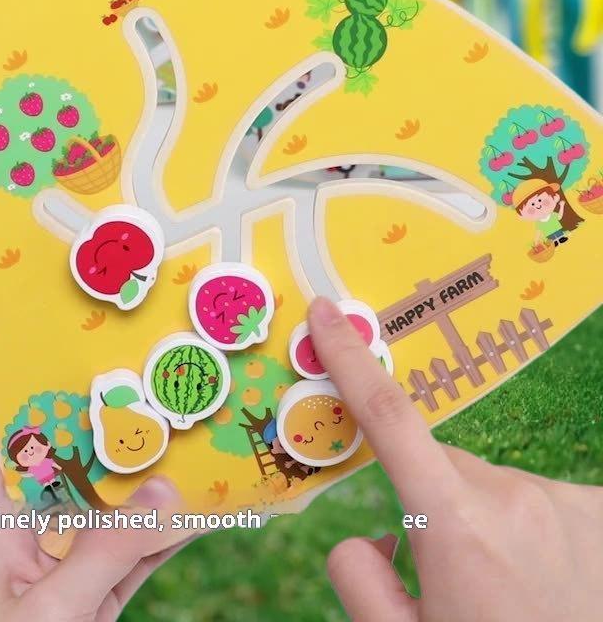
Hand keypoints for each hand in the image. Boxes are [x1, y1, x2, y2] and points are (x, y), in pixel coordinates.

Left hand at [0, 405, 190, 621]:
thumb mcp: (49, 615)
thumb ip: (105, 552)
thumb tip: (167, 489)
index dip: (12, 392)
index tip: (65, 358)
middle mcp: (21, 534)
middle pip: (59, 463)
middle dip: (103, 430)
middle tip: (150, 389)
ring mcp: (59, 565)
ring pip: (103, 506)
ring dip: (144, 481)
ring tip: (187, 437)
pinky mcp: (90, 597)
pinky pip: (131, 553)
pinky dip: (163, 535)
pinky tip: (201, 509)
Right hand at [308, 297, 602, 621]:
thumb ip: (359, 580)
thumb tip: (365, 536)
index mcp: (455, 525)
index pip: (388, 417)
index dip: (350, 359)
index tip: (328, 314)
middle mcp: (514, 496)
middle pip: (442, 465)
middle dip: (429, 497)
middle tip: (446, 569)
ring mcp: (566, 500)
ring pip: (493, 484)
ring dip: (484, 517)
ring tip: (505, 588)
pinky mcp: (602, 508)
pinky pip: (540, 497)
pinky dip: (529, 525)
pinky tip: (547, 579)